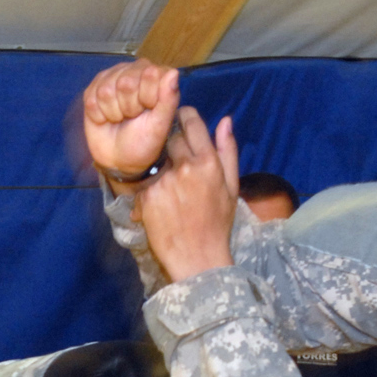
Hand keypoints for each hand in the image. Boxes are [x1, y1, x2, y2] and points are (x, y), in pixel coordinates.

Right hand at [83, 59, 180, 188]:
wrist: (120, 159)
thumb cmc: (145, 140)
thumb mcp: (161, 124)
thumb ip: (169, 98)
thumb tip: (173, 73)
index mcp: (157, 75)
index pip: (150, 74)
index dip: (147, 98)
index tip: (149, 111)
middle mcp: (134, 70)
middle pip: (125, 82)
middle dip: (129, 107)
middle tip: (133, 117)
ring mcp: (112, 77)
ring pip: (105, 91)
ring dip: (113, 112)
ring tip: (120, 118)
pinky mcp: (93, 88)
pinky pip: (91, 99)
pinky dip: (98, 115)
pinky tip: (106, 118)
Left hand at [135, 106, 239, 282]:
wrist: (198, 258)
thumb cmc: (217, 223)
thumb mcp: (231, 186)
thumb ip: (228, 151)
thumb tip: (225, 121)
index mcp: (208, 162)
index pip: (190, 122)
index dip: (183, 118)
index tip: (181, 122)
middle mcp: (185, 167)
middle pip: (170, 139)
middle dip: (172, 147)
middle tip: (178, 166)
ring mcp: (164, 182)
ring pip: (157, 162)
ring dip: (162, 171)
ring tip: (172, 195)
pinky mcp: (147, 197)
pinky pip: (145, 184)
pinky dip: (150, 193)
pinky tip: (162, 208)